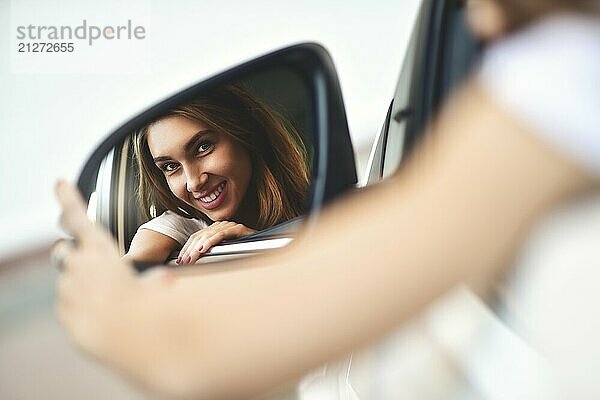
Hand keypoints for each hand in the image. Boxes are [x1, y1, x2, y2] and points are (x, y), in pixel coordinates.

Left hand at [54, 181, 170, 358]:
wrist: (121, 332)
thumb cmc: (141, 303)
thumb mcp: (156, 283)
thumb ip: (156, 279)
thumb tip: (165, 281)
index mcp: (99, 248)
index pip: (78, 215)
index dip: (67, 197)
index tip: (59, 183)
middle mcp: (78, 263)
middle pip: (64, 250)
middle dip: (73, 256)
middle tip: (93, 270)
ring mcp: (68, 286)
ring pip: (69, 282)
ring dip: (83, 287)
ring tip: (107, 301)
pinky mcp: (63, 309)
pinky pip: (70, 305)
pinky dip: (83, 308)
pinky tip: (100, 316)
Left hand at [177, 221, 255, 264]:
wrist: (267, 245)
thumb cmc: (247, 251)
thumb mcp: (225, 252)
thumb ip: (212, 252)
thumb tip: (195, 261)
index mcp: (217, 229)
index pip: (197, 236)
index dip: (187, 247)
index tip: (181, 259)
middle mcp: (222, 225)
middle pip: (200, 235)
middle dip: (190, 249)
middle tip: (184, 262)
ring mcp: (230, 226)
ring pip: (208, 235)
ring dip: (197, 248)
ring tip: (191, 258)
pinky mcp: (238, 228)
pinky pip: (221, 234)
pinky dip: (211, 241)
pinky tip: (204, 249)